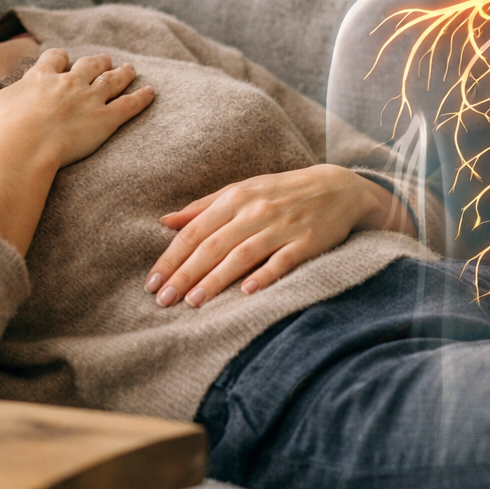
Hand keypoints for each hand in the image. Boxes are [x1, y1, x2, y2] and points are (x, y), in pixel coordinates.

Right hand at [0, 48, 153, 167]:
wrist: (24, 145)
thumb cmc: (1, 127)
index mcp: (41, 77)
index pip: (53, 58)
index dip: (60, 58)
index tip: (63, 58)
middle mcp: (69, 83)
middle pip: (88, 65)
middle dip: (97, 61)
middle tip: (105, 59)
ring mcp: (90, 99)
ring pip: (111, 81)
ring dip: (122, 74)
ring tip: (131, 68)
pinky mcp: (106, 119)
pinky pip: (129, 106)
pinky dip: (141, 98)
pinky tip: (151, 92)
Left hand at [145, 164, 409, 307]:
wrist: (337, 187)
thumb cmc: (281, 192)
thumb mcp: (242, 191)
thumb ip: (203, 207)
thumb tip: (165, 221)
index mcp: (235, 197)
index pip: (195, 230)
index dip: (171, 257)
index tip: (152, 282)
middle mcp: (255, 210)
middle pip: (213, 245)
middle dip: (185, 273)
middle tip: (163, 300)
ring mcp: (282, 226)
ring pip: (242, 254)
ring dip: (216, 279)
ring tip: (193, 301)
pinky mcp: (307, 242)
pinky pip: (283, 260)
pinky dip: (265, 274)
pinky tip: (248, 292)